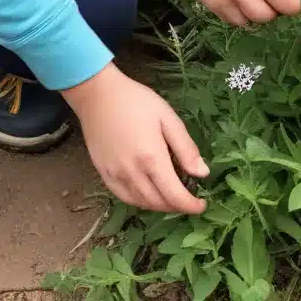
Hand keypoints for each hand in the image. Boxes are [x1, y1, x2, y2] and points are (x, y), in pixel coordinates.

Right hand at [63, 63, 208, 213]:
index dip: (190, 206)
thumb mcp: (167, 117)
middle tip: (189, 197)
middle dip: (177, 206)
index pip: (175, 196)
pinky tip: (149, 192)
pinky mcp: (104, 174)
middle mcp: (132, 173)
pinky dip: (141, 201)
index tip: (202, 205)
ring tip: (172, 194)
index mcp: (152, 158)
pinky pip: (125, 198)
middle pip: (159, 203)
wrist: (98, 95)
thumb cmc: (137, 101)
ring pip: (142, 203)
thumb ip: (186, 148)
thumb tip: (203, 173)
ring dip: (160, 205)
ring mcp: (115, 176)